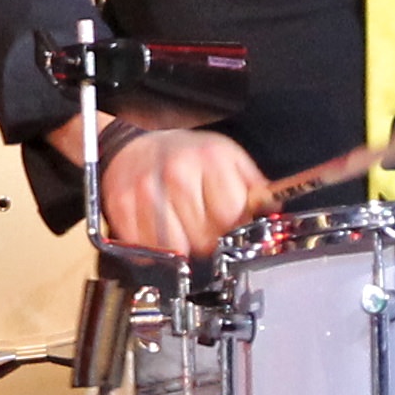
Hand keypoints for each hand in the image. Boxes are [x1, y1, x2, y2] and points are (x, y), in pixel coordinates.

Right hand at [93, 122, 269, 257]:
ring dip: (181, 247)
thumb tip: (273, 210)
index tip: (228, 221)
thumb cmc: (182, 153)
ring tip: (181, 227)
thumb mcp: (226, 157)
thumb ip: (254, 185)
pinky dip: (153, 248)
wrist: (133, 144)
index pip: (232, 214)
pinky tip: (159, 231)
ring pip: (175, 249)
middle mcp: (177, 173)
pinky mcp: (121, 207)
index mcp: (209, 159)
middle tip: (202, 224)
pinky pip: (144, 248)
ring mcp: (146, 191)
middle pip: (205, 238)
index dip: (233, 224)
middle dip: (208, 238)